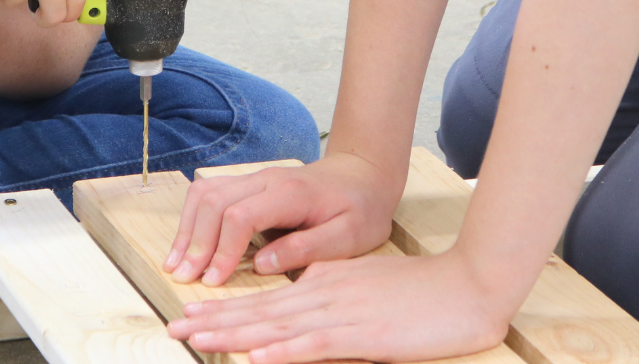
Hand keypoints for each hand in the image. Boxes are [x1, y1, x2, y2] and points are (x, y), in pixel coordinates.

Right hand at [165, 153, 396, 285]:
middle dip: (195, 241)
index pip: (240, 216)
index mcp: (290, 193)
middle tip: (184, 278)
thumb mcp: (348, 237)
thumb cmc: (359, 208)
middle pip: (214, 201)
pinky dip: (194, 217)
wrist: (363, 174)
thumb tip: (262, 265)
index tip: (213, 281)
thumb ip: (306, 248)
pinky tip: (189, 242)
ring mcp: (255, 177)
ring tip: (176, 263)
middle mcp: (266, 179)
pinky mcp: (249, 183)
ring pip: (206, 192)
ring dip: (188, 228)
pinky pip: (211, 192)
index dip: (222, 250)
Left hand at [167, 248, 509, 363]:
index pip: (264, 299)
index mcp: (323, 281)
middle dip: (215, 321)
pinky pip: (315, 345)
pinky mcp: (361, 334)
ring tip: (198, 338)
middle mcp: (323, 291)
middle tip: (175, 328)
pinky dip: (284, 352)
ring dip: (234, 334)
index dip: (226, 310)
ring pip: (276, 325)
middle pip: (259, 310)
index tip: (192, 317)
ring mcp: (340, 311)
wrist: (463, 284)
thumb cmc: (417, 293)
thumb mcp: (363, 290)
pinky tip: (258, 358)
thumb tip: (299, 319)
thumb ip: (330, 301)